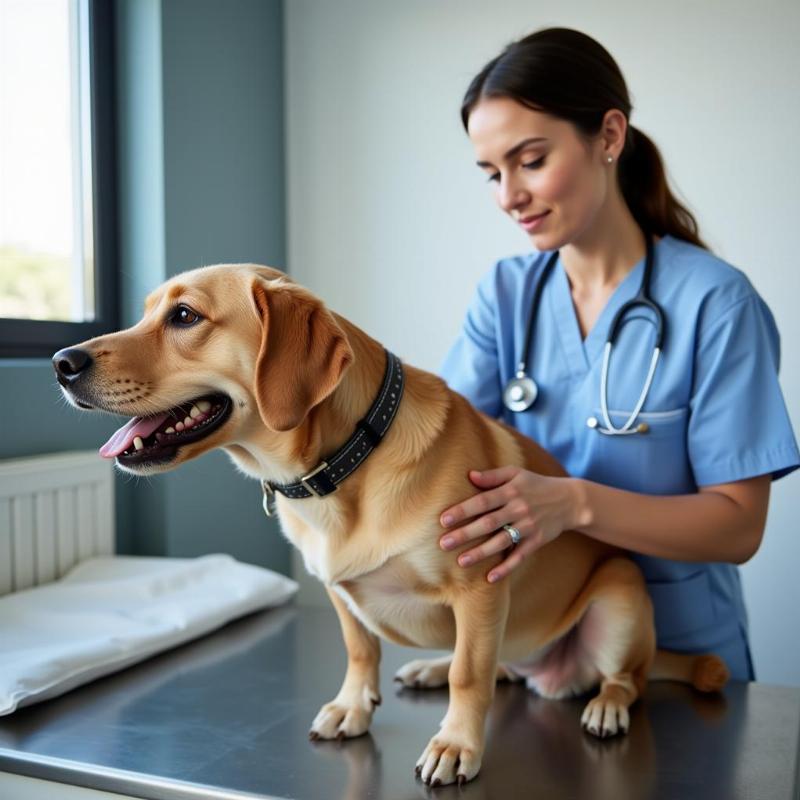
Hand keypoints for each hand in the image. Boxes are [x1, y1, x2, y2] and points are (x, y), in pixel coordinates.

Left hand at [439, 466, 579, 582]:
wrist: (570, 501)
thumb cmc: (536, 485)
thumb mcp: (516, 473)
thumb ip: (492, 476)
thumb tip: (469, 475)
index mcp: (510, 491)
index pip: (482, 501)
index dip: (463, 510)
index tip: (443, 519)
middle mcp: (518, 508)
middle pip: (488, 523)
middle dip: (465, 534)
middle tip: (443, 544)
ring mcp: (529, 526)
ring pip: (501, 542)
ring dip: (481, 553)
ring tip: (461, 562)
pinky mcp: (537, 541)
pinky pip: (520, 556)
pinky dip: (506, 568)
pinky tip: (490, 578)